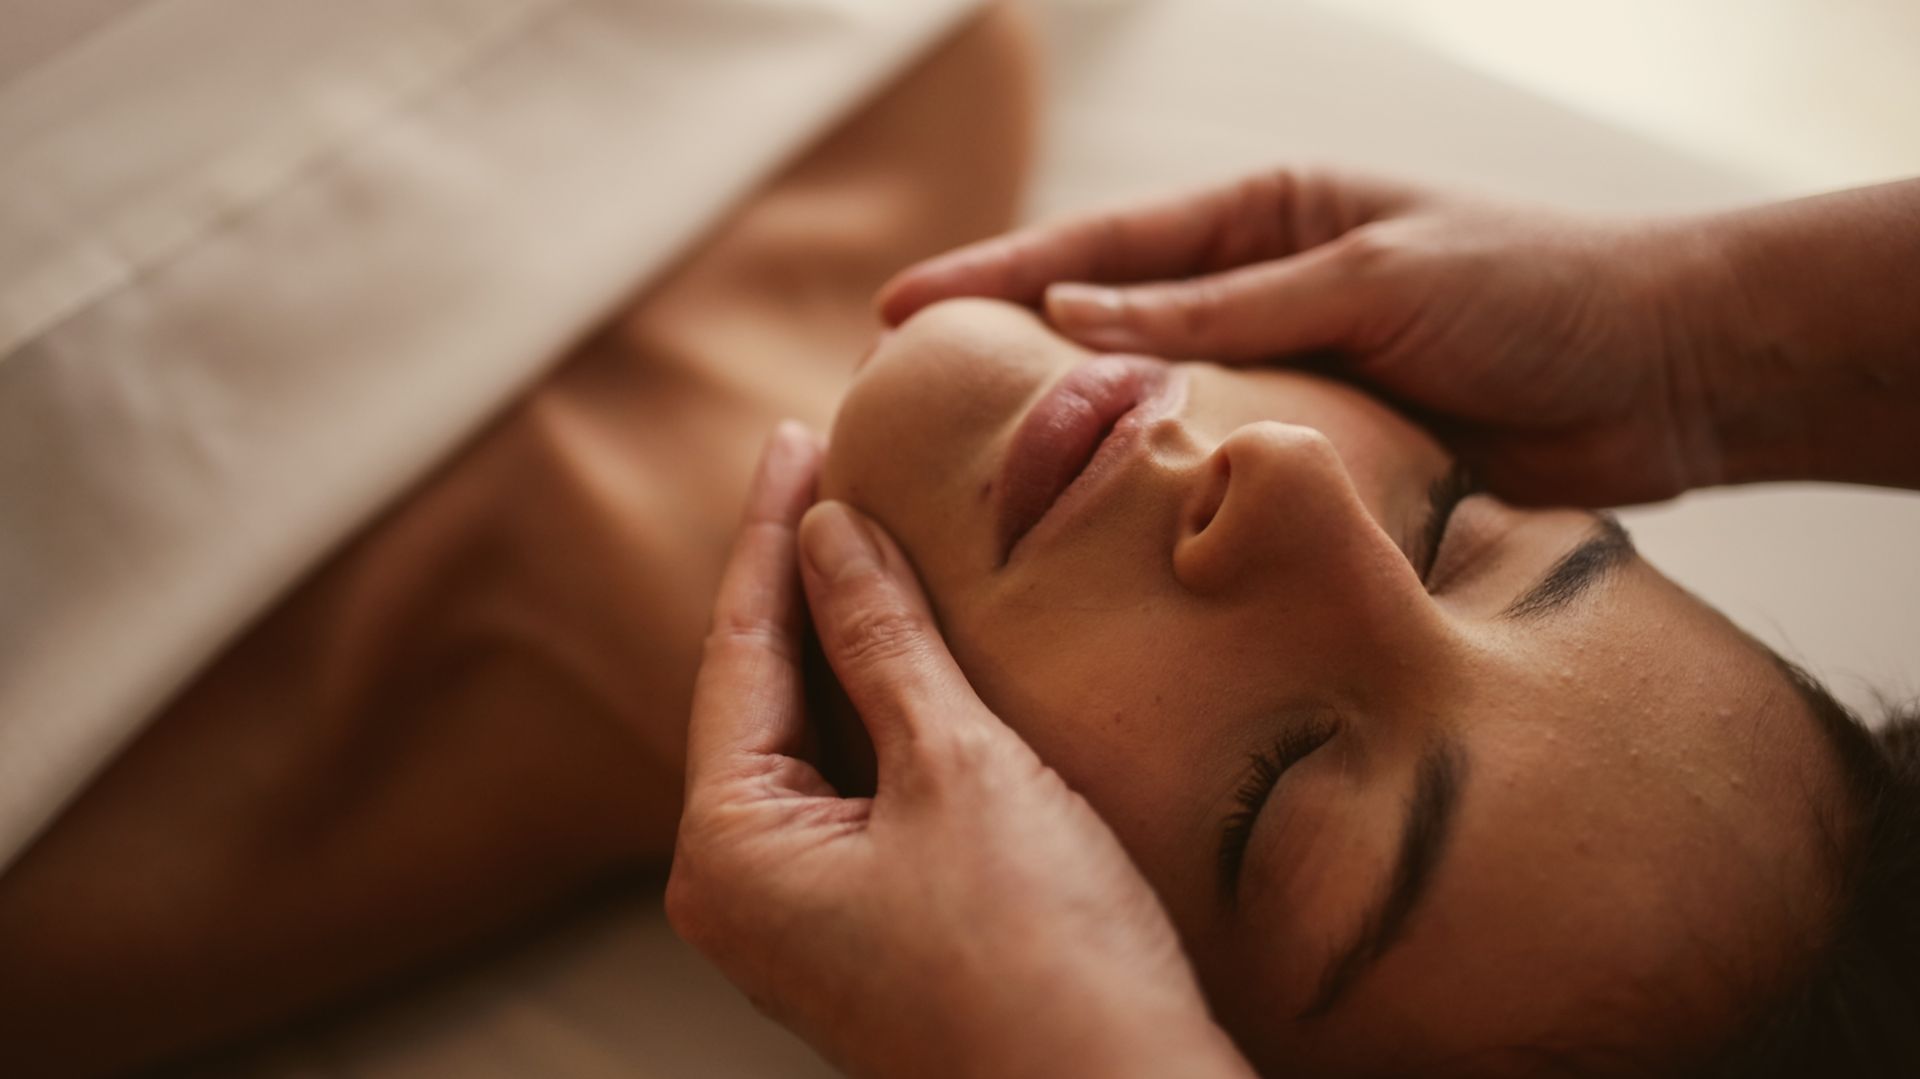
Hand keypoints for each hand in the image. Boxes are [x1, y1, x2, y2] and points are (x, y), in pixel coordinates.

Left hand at [669, 424, 1252, 1078]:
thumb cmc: (1040, 958)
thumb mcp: (959, 769)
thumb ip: (883, 642)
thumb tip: (829, 532)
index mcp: (730, 850)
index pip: (738, 651)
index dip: (773, 534)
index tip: (797, 439)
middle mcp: (744, 887)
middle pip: (760, 691)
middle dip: (797, 580)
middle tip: (824, 466)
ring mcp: (804, 914)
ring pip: (810, 735)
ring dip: (840, 638)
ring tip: (865, 535)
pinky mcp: (870, 925)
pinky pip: (853, 783)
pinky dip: (879, 705)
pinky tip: (911, 650)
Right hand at [877, 169, 1746, 505]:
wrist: (1669, 373)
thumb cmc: (1535, 291)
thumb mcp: (1369, 281)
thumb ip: (1225, 311)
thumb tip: (1073, 324)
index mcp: (1269, 215)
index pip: (1102, 247)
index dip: (994, 278)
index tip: (898, 310)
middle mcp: (1266, 290)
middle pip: (1108, 327)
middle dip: (1008, 357)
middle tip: (903, 400)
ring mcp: (1290, 375)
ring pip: (1156, 410)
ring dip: (1079, 439)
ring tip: (979, 478)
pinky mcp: (1325, 453)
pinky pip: (1221, 474)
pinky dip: (1162, 499)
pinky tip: (1105, 534)